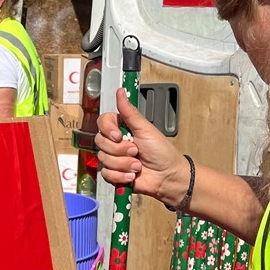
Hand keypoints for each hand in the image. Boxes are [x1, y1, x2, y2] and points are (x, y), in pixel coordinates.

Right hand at [95, 88, 188, 204]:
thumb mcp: (146, 129)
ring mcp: (115, 158)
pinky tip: (132, 175)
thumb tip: (120, 92)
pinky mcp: (115, 174)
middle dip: (120, 150)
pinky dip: (120, 176)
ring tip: (137, 165)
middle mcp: (116, 143)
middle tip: (136, 151)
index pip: (102, 122)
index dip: (107, 129)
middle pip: (101, 142)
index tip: (118, 135)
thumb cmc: (162, 152)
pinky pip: (106, 174)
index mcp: (122, 128)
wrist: (168, 176)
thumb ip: (129, 112)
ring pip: (104, 159)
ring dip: (123, 164)